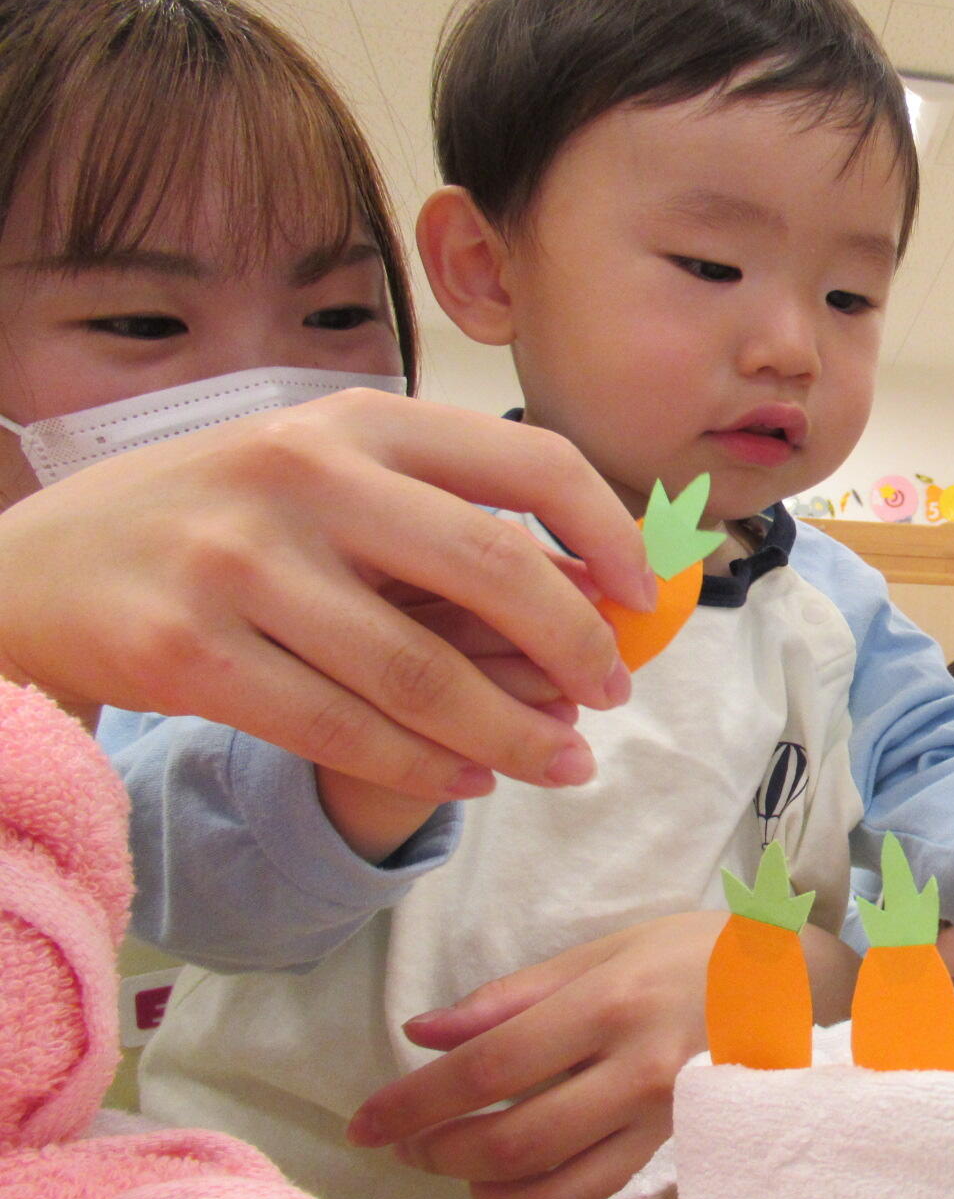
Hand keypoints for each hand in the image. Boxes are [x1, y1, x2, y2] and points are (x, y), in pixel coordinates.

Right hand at [0, 390, 656, 800]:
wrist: (32, 566)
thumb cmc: (211, 517)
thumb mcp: (316, 472)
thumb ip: (433, 509)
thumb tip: (587, 584)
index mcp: (355, 420)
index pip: (528, 462)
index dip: (610, 530)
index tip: (648, 591)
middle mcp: (304, 477)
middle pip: (494, 571)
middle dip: (575, 647)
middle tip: (609, 696)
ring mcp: (241, 564)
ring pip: (423, 671)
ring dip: (513, 732)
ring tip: (561, 763)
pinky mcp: (190, 653)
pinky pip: (345, 728)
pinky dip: (426, 763)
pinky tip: (471, 778)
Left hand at [346, 912, 858, 1198]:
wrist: (817, 987)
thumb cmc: (706, 955)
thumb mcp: (614, 946)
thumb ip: (517, 995)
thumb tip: (424, 1033)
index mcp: (614, 1006)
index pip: (487, 1071)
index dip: (413, 1105)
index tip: (364, 1124)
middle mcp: (643, 1075)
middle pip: (511, 1147)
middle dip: (442, 1156)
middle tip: (413, 1146)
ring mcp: (675, 1131)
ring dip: (492, 1197)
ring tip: (474, 1171)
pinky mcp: (696, 1168)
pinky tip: (542, 1185)